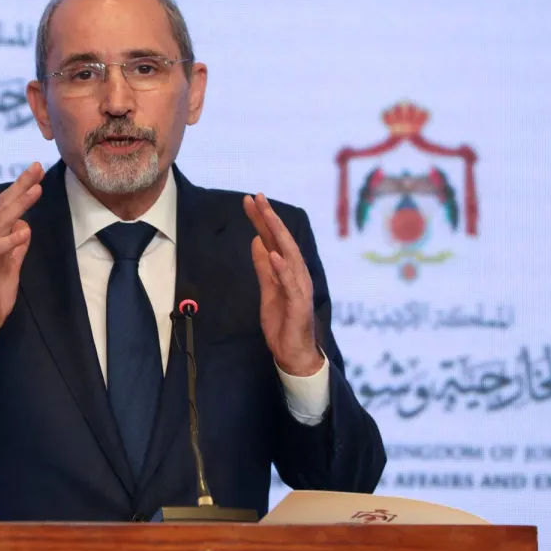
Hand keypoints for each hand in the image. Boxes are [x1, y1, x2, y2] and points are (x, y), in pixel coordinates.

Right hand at [0, 163, 43, 348]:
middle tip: (35, 167)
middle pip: (4, 208)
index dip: (22, 190)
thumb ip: (17, 248)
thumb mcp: (12, 268)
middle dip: (20, 186)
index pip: (9, 209)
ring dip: (18, 206)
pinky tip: (22, 231)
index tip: (37, 174)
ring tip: (34, 190)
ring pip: (0, 223)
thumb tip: (25, 228)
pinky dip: (8, 241)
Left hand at [243, 193, 325, 376]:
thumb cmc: (283, 322)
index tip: (250, 200)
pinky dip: (283, 269)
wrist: (293, 353)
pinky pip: (291, 284)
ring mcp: (300, 288)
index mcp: (288, 270)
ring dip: (278, 235)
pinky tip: (274, 254)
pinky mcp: (299, 305)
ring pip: (290, 256)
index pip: (274, 239)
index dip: (263, 219)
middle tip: (257, 197)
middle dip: (270, 218)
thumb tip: (258, 242)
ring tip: (267, 216)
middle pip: (283, 241)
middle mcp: (297, 274)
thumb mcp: (267, 290)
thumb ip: (264, 267)